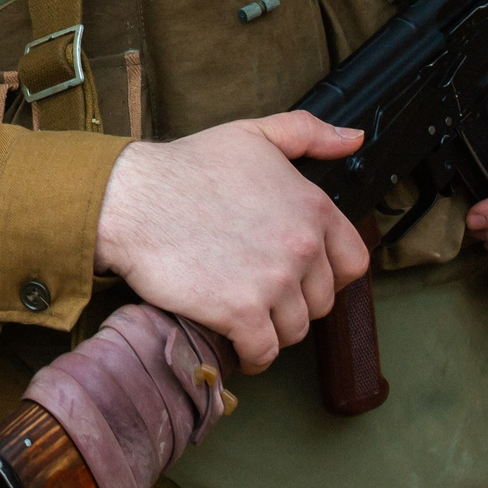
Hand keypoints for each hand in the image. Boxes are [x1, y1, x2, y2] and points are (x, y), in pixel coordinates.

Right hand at [94, 112, 369, 371]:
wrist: (132, 199)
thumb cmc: (187, 166)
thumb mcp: (253, 134)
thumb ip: (309, 133)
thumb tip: (354, 139)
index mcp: (311, 207)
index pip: (354, 262)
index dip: (329, 273)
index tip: (302, 275)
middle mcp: (301, 246)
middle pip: (322, 301)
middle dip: (295, 301)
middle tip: (261, 291)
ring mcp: (273, 282)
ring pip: (294, 331)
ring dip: (273, 329)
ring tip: (246, 314)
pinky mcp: (241, 313)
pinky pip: (264, 352)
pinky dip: (252, 355)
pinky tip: (236, 343)